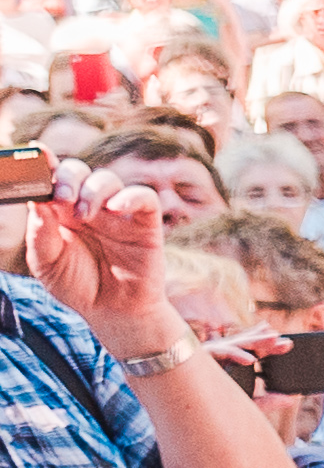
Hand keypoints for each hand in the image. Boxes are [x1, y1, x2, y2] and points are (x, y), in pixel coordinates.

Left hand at [27, 176, 185, 352]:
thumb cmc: (78, 287)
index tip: (35, 154)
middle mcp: (87, 206)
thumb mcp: (47, 264)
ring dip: (93, 190)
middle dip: (68, 177)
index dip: (44, 163)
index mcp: (59, 212)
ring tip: (85, 216)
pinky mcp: (145, 223)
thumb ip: (40, 234)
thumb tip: (37, 202)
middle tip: (61, 198)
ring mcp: (117, 213)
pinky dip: (130, 196)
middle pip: (78, 170)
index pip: (50, 178)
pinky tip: (116, 208)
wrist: (114, 313)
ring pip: (107, 179)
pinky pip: (144, 197)